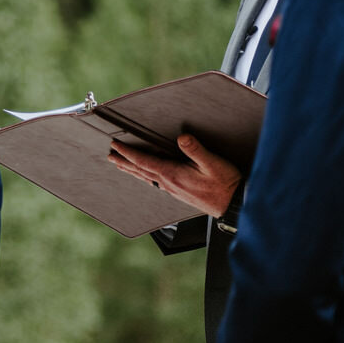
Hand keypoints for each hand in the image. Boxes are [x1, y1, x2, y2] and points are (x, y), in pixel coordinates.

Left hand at [108, 134, 240, 217]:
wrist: (232, 205)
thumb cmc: (225, 184)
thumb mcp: (212, 163)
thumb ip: (196, 150)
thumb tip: (181, 138)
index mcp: (172, 174)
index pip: (144, 161)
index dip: (128, 152)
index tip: (115, 146)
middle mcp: (168, 183)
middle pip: (140, 170)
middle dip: (124, 161)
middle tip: (111, 156)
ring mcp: (172, 189)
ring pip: (145, 178)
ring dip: (131, 170)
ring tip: (121, 165)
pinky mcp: (178, 193)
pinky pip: (154, 182)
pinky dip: (144, 176)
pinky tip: (145, 177)